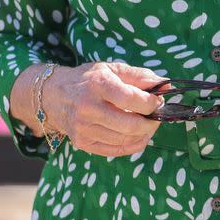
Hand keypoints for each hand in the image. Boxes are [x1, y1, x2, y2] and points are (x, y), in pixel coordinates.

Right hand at [39, 62, 169, 157]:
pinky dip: (133, 144)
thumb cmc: (88, 79)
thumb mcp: (112, 69)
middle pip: (130, 125)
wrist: (53, 96)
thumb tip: (166, 85)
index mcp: (98, 84)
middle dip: (151, 122)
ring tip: (148, 123)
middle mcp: (88, 108)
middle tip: (157, 115)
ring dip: (144, 133)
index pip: (130, 99)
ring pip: (125, 140)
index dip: (151, 102)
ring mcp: (84, 128)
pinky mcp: (83, 143)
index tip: (158, 100)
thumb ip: (140, 76)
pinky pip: (116, 150)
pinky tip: (139, 135)